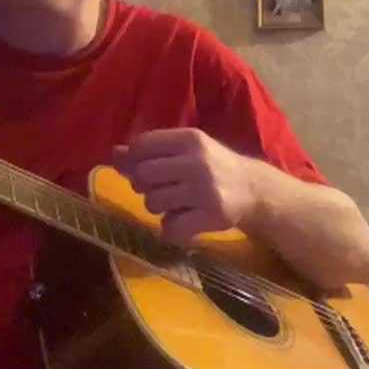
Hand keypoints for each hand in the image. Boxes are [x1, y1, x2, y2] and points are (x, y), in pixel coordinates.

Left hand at [112, 128, 255, 245]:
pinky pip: (170, 228)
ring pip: (152, 202)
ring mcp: (204, 189)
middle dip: (144, 186)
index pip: (142, 145)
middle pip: (142, 174)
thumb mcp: (186, 150)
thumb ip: (152, 151)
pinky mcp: (211, 215)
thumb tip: (115, 155)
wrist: (253, 189)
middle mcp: (196, 161)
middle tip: (161, 189)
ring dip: (159, 208)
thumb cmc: (212, 165)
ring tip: (177, 205)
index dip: (134, 160)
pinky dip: (171, 229)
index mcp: (189, 138)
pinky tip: (185, 221)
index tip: (145, 169)